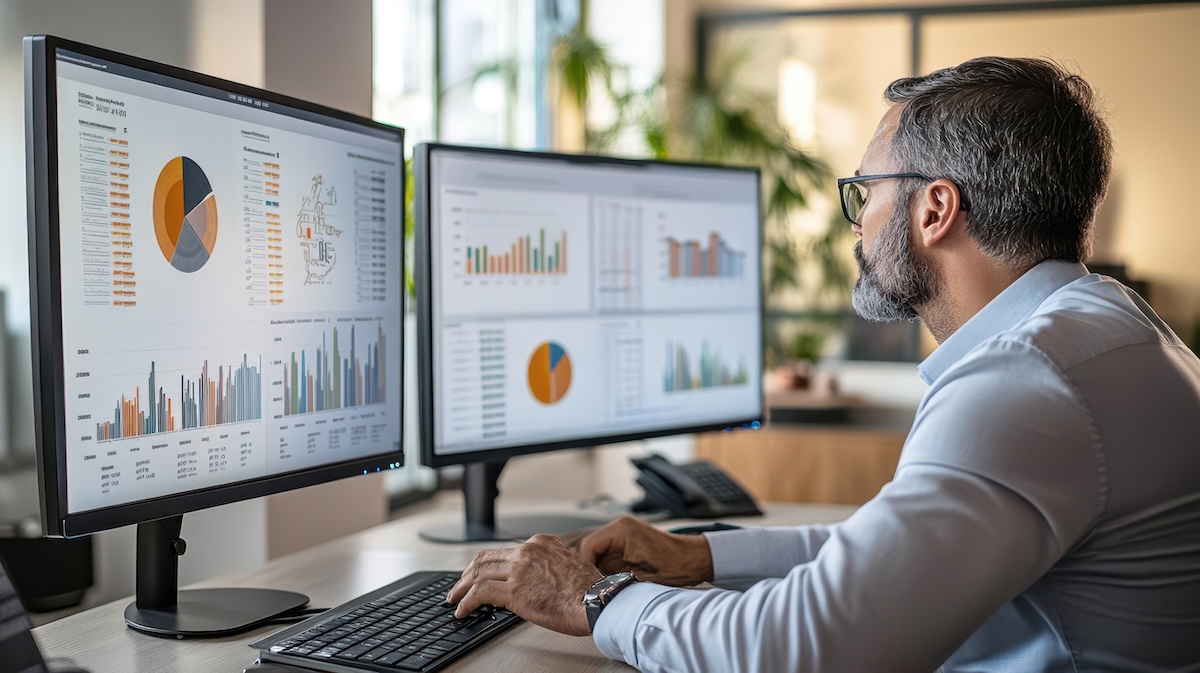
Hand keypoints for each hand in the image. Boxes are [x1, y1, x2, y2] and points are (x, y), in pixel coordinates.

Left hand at [447, 533, 601, 636]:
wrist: (597, 601)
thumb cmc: (589, 591)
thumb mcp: (570, 564)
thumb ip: (549, 564)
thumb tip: (534, 579)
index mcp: (541, 542)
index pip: (504, 550)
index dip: (486, 564)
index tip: (479, 574)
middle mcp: (528, 551)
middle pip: (485, 558)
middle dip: (468, 573)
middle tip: (459, 586)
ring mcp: (520, 569)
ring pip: (478, 573)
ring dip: (462, 588)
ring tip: (455, 599)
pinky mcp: (515, 590)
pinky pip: (480, 593)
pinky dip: (466, 601)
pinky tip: (463, 610)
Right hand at [577, 515, 713, 586]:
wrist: (694, 560)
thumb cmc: (674, 567)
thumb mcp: (639, 577)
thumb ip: (611, 579)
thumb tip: (593, 590)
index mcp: (620, 530)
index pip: (587, 547)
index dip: (584, 568)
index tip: (586, 586)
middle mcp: (619, 526)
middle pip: (590, 549)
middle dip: (589, 569)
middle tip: (591, 589)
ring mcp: (623, 533)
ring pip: (598, 553)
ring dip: (597, 569)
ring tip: (601, 587)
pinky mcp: (627, 541)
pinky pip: (608, 554)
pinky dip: (606, 568)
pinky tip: (610, 581)